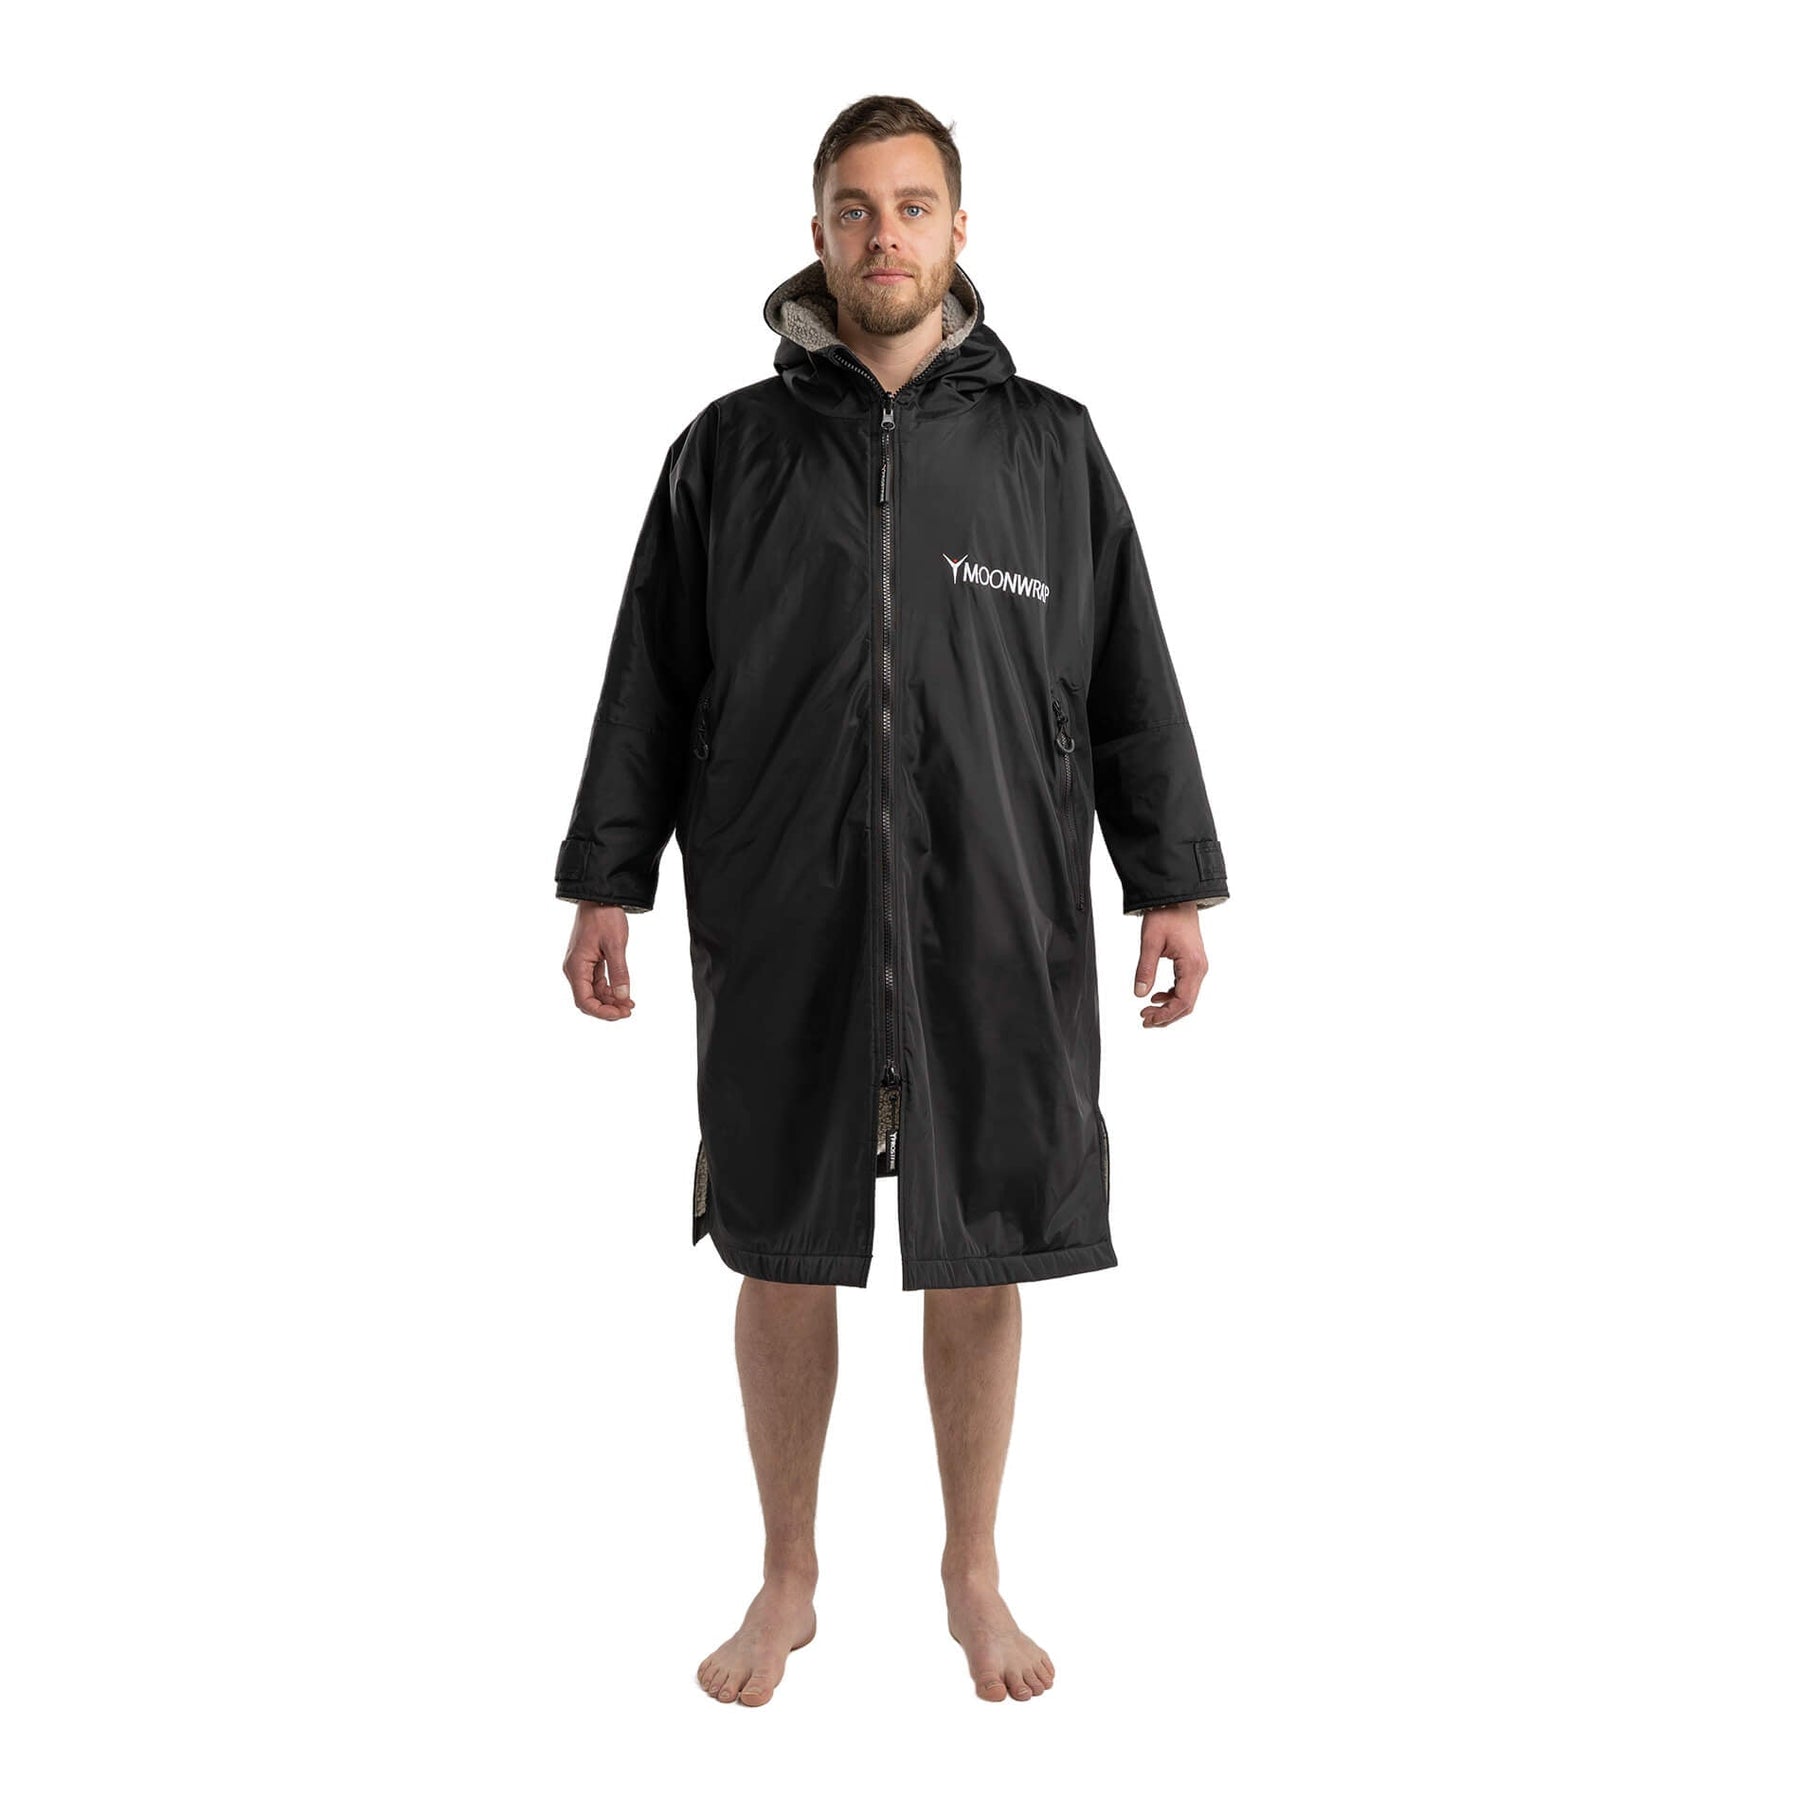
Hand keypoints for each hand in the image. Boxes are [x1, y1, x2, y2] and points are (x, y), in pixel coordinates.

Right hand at [563, 901, 636, 1019]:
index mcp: (576, 967)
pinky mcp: (588, 961)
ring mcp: (581, 966)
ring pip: (593, 993)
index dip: (602, 1012)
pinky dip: (609, 990)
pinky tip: (623, 995)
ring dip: (610, 1001)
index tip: (621, 1014)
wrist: (599, 897)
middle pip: (587, 1000)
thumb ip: (619, 972)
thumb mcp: (615, 945)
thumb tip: (623, 997)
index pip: (584, 1001)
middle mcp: (575, 969)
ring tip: (629, 1005)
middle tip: (628, 1011)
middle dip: (607, 1009)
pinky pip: (596, 982)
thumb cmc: (604, 917)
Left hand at [1132, 902, 1208, 1027]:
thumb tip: (1139, 993)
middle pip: (1187, 1004)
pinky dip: (1171, 996)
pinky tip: (1156, 997)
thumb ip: (1145, 969)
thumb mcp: (1150, 942)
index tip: (1147, 1019)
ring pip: (1186, 998)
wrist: (1176, 898)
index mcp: (1193, 966)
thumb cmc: (1166, 915)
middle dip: (1166, 1016)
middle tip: (1144, 1020)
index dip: (1165, 1015)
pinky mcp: (1192, 963)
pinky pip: (1185, 987)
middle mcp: (1199, 969)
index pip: (1183, 1001)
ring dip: (1168, 1008)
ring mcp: (1198, 967)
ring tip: (1147, 1011)